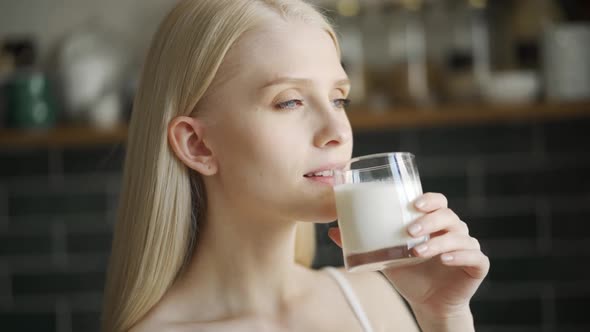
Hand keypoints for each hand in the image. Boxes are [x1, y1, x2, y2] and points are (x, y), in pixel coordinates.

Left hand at [328, 193, 489, 321]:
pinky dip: (459, 255)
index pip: (437, 201)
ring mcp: (467, 246)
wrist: (428, 303)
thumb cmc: (408, 274)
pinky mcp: (476, 265)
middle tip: (409, 230)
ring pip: (459, 234)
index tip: (412, 203)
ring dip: (438, 240)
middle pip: (448, 215)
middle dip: (429, 220)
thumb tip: (332, 230)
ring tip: (417, 251)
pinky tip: (444, 258)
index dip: (429, 198)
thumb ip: (363, 242)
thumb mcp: (383, 257)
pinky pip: (474, 256)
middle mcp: (452, 230)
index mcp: (433, 222)